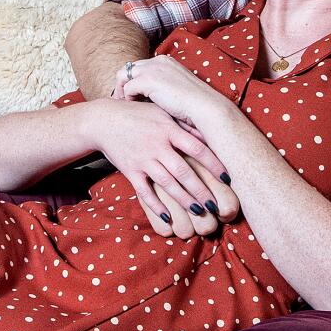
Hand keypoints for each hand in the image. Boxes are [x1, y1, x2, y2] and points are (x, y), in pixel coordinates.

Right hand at [86, 99, 231, 237]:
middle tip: (216, 205)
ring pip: (167, 184)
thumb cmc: (138, 115)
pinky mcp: (130, 170)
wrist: (104, 120)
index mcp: (169, 130)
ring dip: (184, 200)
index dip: (214, 164)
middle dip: (201, 190)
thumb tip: (209, 137)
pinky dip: (156, 206)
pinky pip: (144, 192)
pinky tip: (168, 217)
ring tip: (199, 212)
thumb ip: (184, 126)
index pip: (197, 148)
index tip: (227, 178)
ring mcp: (143, 159)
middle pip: (184, 171)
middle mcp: (157, 145)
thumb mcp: (162, 113)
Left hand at [115, 55, 230, 131]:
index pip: (140, 66)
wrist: (205, 108)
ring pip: (123, 75)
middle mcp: (157, 61)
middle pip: (128, 68)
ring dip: (121, 90)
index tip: (132, 95)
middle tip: (121, 100)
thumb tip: (148, 96)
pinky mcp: (148, 81)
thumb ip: (163, 87)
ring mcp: (152, 69)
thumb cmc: (194, 105)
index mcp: (165, 61)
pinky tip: (134, 109)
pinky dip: (127, 99)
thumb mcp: (177, 89)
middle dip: (123, 84)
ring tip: (123, 105)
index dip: (133, 80)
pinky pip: (127, 88)